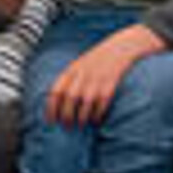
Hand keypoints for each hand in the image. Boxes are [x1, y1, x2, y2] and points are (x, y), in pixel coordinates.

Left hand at [44, 25, 162, 125]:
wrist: (122, 46)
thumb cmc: (99, 58)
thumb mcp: (80, 64)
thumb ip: (69, 79)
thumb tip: (56, 100)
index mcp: (72, 69)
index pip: (56, 90)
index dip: (50, 108)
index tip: (50, 120)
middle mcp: (83, 74)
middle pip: (69, 98)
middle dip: (66, 115)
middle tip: (66, 126)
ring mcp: (97, 78)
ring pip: (85, 103)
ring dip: (82, 117)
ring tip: (81, 124)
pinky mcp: (111, 83)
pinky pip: (102, 103)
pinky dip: (97, 114)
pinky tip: (96, 120)